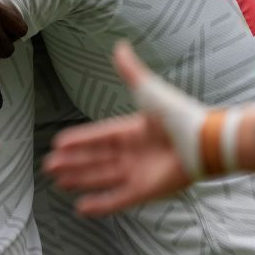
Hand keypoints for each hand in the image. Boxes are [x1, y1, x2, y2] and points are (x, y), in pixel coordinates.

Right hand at [41, 42, 197, 214]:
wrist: (204, 141)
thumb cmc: (177, 114)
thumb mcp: (148, 89)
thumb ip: (130, 72)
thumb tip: (119, 46)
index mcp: (134, 130)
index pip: (99, 136)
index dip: (79, 140)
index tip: (58, 143)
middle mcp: (135, 153)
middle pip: (97, 159)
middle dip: (73, 163)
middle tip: (49, 166)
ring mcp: (140, 173)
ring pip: (102, 178)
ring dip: (81, 180)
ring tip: (59, 182)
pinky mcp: (145, 191)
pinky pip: (117, 200)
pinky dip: (100, 205)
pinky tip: (81, 208)